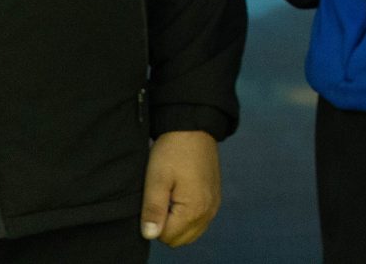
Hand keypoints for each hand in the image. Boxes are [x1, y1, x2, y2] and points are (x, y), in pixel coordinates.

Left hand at [141, 130, 221, 246]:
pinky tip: (181, 197)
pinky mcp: (216, 198)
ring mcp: (214, 206)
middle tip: (161, 199)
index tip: (154, 199)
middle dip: (166, 226)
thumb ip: (153, 209)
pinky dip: (188, 217)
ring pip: (190, 233)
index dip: (154, 222)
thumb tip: (150, 235)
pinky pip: (200, 222)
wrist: (195, 127)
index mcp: (194, 209)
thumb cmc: (172, 152)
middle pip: (179, 239)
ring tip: (170, 197)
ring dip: (177, 223)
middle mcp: (209, 212)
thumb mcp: (156, 179)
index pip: (166, 237)